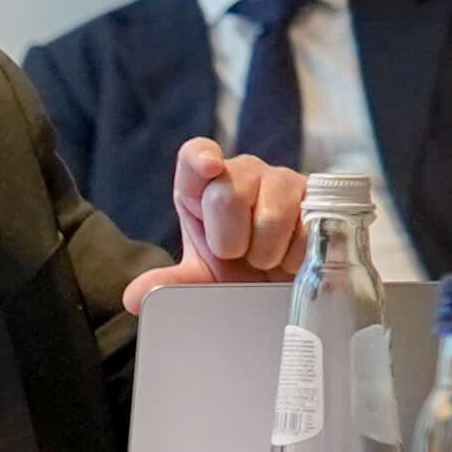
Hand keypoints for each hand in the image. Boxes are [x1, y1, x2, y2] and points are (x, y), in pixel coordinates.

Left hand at [137, 138, 308, 292]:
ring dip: (266, 251)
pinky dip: (297, 254)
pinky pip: (308, 226)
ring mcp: (283, 181)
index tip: (209, 169)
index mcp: (204, 186)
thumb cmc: (237, 270)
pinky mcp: (318, 198)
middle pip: (230, 191)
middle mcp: (243, 174)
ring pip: (272, 213)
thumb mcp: (203, 278)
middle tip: (238, 256)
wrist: (284, 283)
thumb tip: (133, 297)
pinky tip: (292, 260)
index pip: (197, 154)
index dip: (201, 157)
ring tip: (266, 260)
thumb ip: (171, 282)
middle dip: (231, 238)